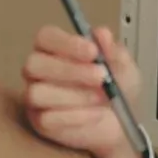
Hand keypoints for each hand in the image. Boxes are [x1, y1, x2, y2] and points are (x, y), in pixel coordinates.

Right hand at [21, 25, 144, 157]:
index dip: (66, 43)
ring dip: (74, 95)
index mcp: (54, 48)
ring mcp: (36, 97)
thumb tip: (102, 34)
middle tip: (101, 76)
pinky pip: (48, 119)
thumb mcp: (123, 66)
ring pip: (38, 93)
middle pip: (35, 64)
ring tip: (101, 98)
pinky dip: (76, 116)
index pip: (46, 37)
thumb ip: (113, 50)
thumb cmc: (116, 87)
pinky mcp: (41, 122)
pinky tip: (96, 114)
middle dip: (70, 70)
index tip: (93, 51)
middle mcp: (38, 70)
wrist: (121, 123)